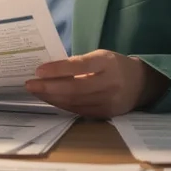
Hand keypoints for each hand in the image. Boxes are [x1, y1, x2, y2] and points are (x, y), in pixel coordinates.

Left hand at [25, 50, 168, 117]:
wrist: (140, 84)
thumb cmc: (114, 66)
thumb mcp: (100, 56)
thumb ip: (79, 63)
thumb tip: (49, 71)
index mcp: (108, 63)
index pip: (79, 66)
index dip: (58, 69)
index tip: (38, 71)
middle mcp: (110, 83)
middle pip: (75, 88)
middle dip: (49, 88)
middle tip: (30, 85)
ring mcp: (109, 101)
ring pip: (74, 102)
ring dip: (52, 98)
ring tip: (36, 92)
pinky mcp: (105, 114)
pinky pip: (79, 111)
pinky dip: (62, 105)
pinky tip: (51, 100)